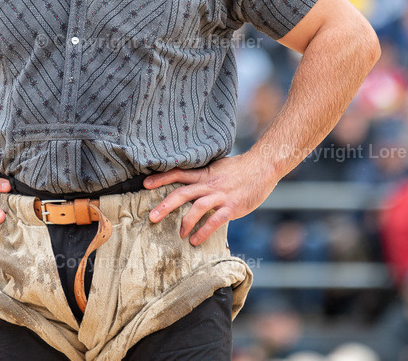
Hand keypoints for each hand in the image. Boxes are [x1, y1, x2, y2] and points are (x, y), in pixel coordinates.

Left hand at [144, 154, 278, 245]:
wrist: (263, 166)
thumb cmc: (240, 168)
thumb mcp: (218, 167)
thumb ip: (203, 175)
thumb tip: (189, 182)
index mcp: (204, 173)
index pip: (178, 173)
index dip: (161, 178)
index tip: (144, 184)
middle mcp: (209, 184)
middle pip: (182, 193)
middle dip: (165, 205)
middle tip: (151, 217)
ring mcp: (220, 195)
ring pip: (197, 207)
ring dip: (185, 222)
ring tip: (179, 234)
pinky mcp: (232, 207)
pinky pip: (216, 220)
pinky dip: (204, 231)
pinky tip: (196, 240)